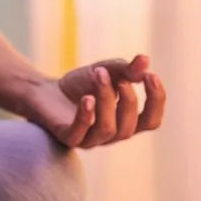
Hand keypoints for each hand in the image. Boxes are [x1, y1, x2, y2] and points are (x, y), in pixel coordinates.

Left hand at [27, 55, 165, 148]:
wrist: (44, 91)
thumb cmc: (80, 85)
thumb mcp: (106, 71)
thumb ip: (126, 69)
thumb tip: (145, 60)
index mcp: (126, 121)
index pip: (152, 121)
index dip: (156, 101)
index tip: (150, 76)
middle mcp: (111, 134)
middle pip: (129, 126)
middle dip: (127, 98)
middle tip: (114, 75)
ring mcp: (89, 139)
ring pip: (107, 129)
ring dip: (106, 99)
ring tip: (98, 74)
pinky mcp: (67, 138)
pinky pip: (80, 134)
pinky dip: (86, 116)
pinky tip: (86, 98)